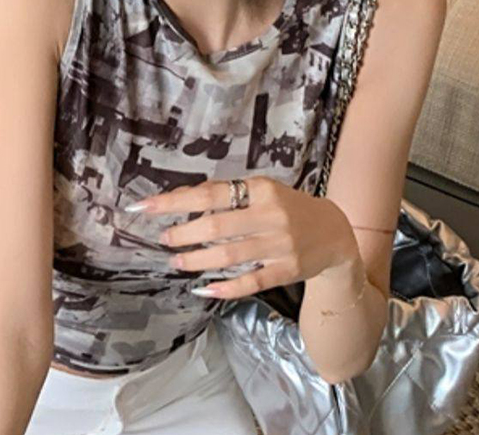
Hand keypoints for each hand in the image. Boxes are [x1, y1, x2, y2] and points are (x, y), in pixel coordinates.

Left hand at [132, 177, 360, 298]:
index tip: (144, 207)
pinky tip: (203, 289)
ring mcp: (280, 246)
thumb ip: (223, 194)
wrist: (334, 233)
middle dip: (183, 235)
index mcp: (261, 189)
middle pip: (217, 227)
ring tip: (176, 261)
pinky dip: (224, 288)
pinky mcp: (287, 271)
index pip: (209, 193)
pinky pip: (250, 282)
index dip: (173, 201)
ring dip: (197, 261)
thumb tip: (178, 197)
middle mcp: (271, 215)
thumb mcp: (259, 191)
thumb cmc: (286, 207)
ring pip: (229, 257)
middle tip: (164, 239)